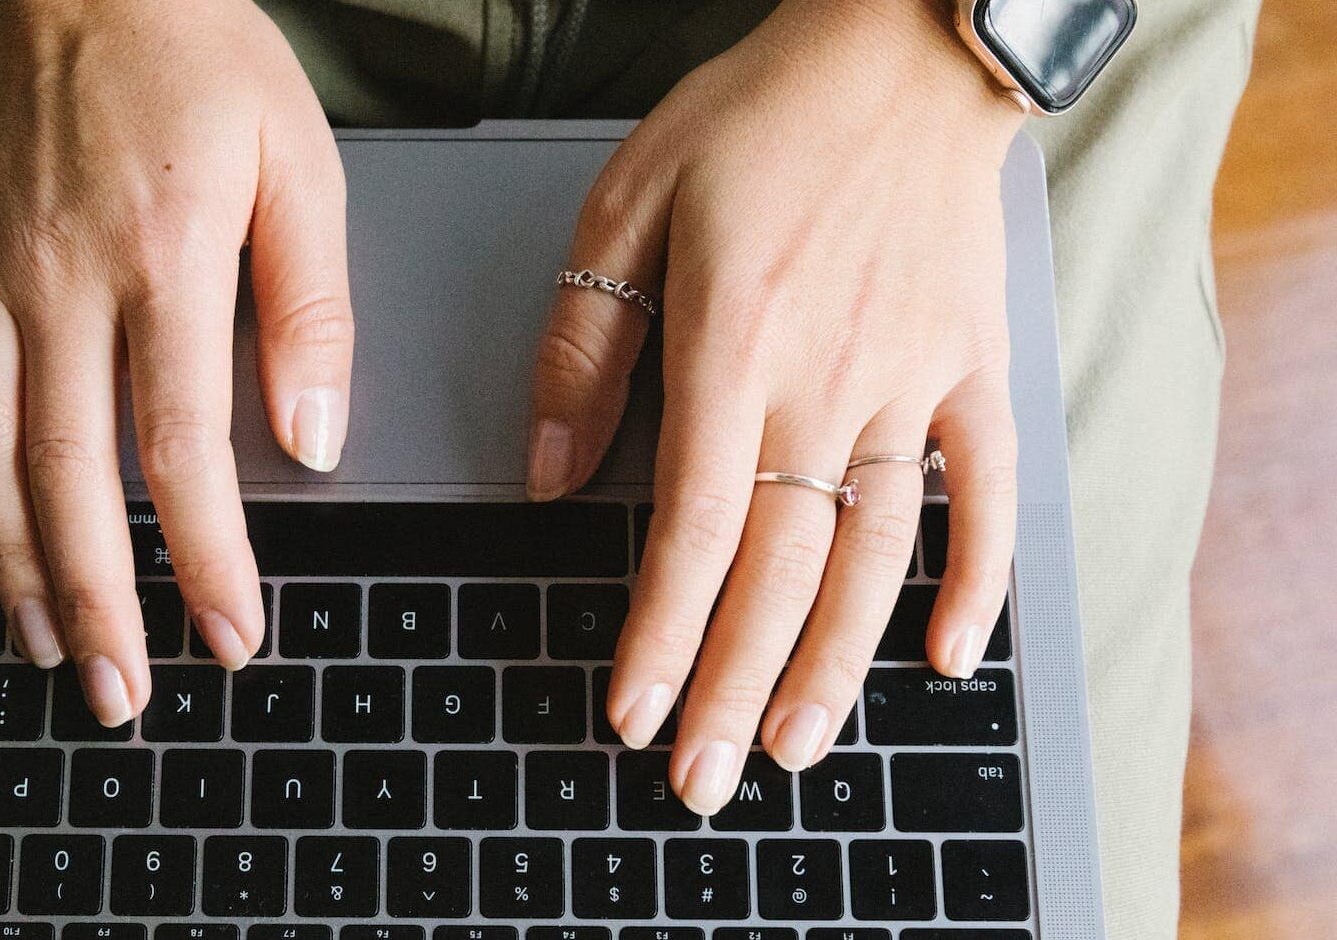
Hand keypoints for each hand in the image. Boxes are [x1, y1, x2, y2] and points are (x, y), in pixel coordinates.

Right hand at [0, 0, 352, 724]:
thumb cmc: (202, 54)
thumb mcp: (300, 167)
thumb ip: (311, 309)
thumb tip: (314, 438)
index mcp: (165, 260)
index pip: (184, 449)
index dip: (206, 559)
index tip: (228, 637)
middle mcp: (60, 278)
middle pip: (70, 473)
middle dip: (98, 596)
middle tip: (121, 690)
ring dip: (5, 555)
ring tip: (41, 637)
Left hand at [527, 0, 1024, 812]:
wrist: (900, 51)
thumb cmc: (758, 118)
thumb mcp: (627, 207)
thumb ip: (583, 348)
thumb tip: (547, 475)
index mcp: (731, 349)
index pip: (690, 530)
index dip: (657, 635)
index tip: (629, 711)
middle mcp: (823, 384)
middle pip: (776, 571)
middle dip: (727, 684)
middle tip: (699, 777)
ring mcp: (909, 384)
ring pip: (872, 556)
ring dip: (832, 663)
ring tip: (791, 747)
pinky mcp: (971, 371)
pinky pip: (985, 490)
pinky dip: (976, 575)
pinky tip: (950, 654)